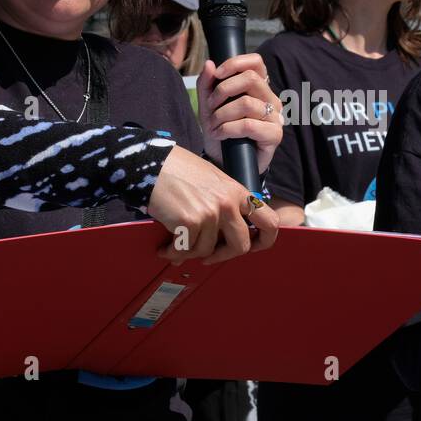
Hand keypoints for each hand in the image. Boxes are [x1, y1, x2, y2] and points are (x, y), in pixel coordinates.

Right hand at [147, 145, 279, 264]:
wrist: (150, 164)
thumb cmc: (177, 170)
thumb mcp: (212, 180)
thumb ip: (224, 204)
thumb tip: (222, 237)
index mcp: (237, 192)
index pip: (269, 221)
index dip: (264, 241)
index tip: (251, 247)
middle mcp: (228, 203)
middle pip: (242, 245)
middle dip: (223, 256)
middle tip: (209, 256)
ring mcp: (211, 213)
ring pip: (208, 251)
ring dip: (190, 253)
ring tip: (176, 246)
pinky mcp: (191, 221)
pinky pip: (186, 250)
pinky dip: (174, 252)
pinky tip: (166, 247)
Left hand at [198, 54, 282, 174]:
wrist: (224, 162)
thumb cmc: (220, 131)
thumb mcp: (208, 106)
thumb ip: (207, 85)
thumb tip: (209, 63)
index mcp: (258, 88)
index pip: (256, 63)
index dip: (235, 63)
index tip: (217, 75)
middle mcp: (270, 99)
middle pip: (250, 78)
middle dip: (223, 90)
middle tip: (210, 106)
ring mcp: (275, 117)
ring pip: (246, 103)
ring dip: (222, 115)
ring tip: (213, 125)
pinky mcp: (274, 135)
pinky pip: (249, 125)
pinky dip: (229, 129)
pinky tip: (220, 134)